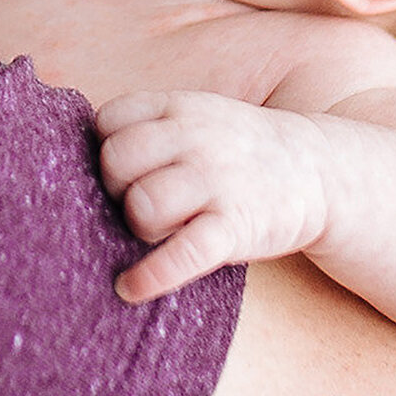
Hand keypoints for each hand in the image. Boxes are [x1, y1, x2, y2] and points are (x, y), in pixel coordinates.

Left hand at [96, 91, 333, 300]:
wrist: (319, 171)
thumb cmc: (237, 152)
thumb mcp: (197, 118)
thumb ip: (149, 129)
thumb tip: (76, 161)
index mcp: (180, 108)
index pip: (109, 120)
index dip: (104, 149)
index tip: (122, 170)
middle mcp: (196, 138)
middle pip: (116, 162)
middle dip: (115, 190)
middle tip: (137, 203)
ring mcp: (217, 182)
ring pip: (143, 206)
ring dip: (140, 227)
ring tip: (158, 233)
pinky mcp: (236, 227)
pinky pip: (182, 254)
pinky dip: (151, 276)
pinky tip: (130, 287)